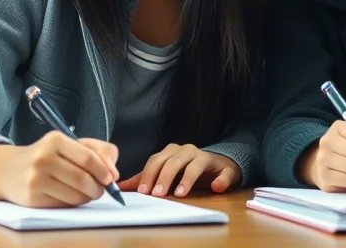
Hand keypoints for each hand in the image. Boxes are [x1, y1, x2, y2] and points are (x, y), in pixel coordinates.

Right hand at [0, 132, 118, 207]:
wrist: (7, 170)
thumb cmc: (45, 156)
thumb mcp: (68, 144)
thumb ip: (97, 150)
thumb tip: (114, 172)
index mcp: (55, 140)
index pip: (89, 158)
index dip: (104, 170)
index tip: (111, 178)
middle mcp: (43, 158)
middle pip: (84, 179)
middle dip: (99, 188)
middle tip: (101, 189)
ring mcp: (36, 179)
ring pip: (76, 195)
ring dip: (88, 197)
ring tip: (86, 192)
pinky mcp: (32, 198)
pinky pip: (64, 205)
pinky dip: (73, 203)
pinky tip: (70, 196)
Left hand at [117, 144, 240, 196]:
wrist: (219, 166)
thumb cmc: (187, 170)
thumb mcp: (166, 174)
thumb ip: (145, 179)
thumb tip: (121, 187)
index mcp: (172, 152)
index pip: (156, 160)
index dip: (149, 175)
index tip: (143, 191)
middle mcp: (188, 151)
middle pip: (174, 161)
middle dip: (164, 177)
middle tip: (158, 194)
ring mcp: (206, 158)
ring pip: (196, 165)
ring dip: (187, 179)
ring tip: (180, 194)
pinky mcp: (224, 168)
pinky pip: (223, 173)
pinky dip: (220, 180)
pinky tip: (216, 187)